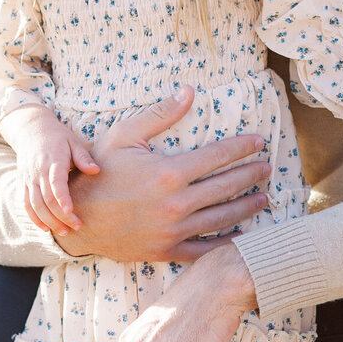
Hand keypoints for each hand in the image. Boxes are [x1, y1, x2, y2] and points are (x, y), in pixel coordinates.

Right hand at [3, 106, 98, 230]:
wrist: (31, 130)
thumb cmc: (58, 137)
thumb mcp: (73, 141)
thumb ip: (83, 158)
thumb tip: (96, 171)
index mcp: (52, 160)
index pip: (55, 182)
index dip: (62, 198)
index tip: (71, 211)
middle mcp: (38, 172)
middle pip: (46, 199)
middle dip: (61, 216)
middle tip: (77, 226)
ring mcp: (28, 179)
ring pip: (35, 205)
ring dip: (49, 221)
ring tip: (64, 232)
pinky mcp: (23, 184)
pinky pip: (26, 205)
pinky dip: (34, 218)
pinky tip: (46, 228)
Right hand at [50, 87, 272, 262]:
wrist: (76, 216)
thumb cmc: (99, 172)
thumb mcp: (125, 135)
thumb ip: (161, 114)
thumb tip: (189, 90)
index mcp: (169, 172)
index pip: (219, 156)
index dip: (242, 147)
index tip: (259, 142)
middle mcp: (176, 203)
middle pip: (227, 186)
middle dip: (251, 175)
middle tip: (266, 167)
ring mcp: (173, 230)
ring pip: (222, 218)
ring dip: (246, 207)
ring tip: (263, 198)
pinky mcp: (166, 250)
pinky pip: (204, 250)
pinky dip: (226, 243)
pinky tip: (242, 236)